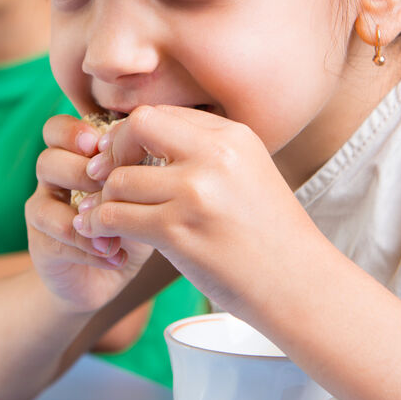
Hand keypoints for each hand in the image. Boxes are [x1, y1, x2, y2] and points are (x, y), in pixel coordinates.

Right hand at [26, 114, 153, 312]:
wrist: (106, 278)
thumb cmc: (130, 225)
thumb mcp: (141, 194)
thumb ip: (142, 171)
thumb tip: (162, 150)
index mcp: (74, 158)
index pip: (57, 130)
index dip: (74, 133)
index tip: (102, 146)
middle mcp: (53, 180)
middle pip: (48, 159)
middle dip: (81, 170)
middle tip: (109, 187)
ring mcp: (44, 211)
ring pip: (43, 201)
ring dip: (83, 210)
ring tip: (115, 228)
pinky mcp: (42, 244)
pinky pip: (57, 238)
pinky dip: (89, 247)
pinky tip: (116, 256)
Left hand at [74, 105, 315, 314]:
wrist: (301, 287)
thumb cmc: (271, 236)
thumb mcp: (248, 174)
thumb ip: (205, 153)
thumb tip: (146, 139)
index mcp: (233, 136)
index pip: (162, 113)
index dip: (133, 134)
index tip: (123, 157)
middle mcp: (214, 156)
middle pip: (137, 126)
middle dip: (113, 150)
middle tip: (105, 176)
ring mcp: (196, 193)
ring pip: (119, 179)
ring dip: (104, 199)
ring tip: (101, 215)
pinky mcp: (178, 232)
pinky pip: (116, 216)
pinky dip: (99, 225)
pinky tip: (100, 234)